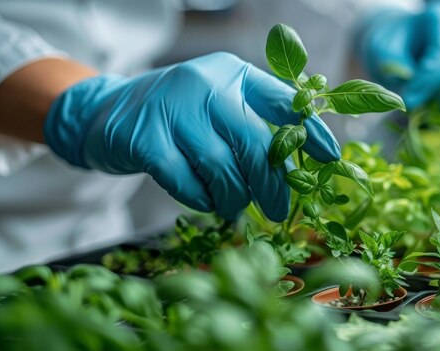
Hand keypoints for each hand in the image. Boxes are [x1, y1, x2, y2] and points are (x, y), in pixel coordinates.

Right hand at [45, 52, 339, 220]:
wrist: (109, 112)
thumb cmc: (179, 115)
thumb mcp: (219, 104)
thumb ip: (255, 124)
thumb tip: (299, 168)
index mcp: (232, 74)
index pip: (283, 101)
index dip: (311, 132)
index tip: (331, 158)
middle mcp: (206, 84)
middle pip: (255, 142)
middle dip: (274, 184)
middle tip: (280, 209)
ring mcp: (173, 110)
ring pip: (223, 169)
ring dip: (235, 197)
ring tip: (234, 205)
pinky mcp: (146, 139)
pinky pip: (188, 184)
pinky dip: (202, 200)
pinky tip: (204, 199)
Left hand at [357, 0, 439, 118]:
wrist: (404, 48)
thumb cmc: (393, 47)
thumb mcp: (382, 49)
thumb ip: (394, 67)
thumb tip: (413, 98)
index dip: (430, 80)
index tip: (408, 101)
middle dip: (439, 93)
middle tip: (413, 106)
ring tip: (421, 108)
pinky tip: (433, 111)